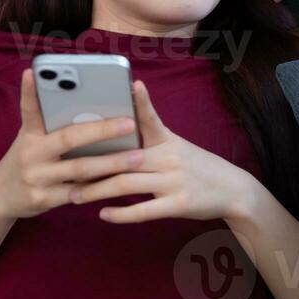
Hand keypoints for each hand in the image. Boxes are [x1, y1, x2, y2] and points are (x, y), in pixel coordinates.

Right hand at [0, 67, 144, 221]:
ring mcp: (37, 177)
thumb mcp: (31, 139)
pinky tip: (122, 181)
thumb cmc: (27, 160)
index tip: (33, 71)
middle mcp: (30, 153)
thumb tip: (89, 109)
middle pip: (69, 137)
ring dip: (111, 162)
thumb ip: (52, 126)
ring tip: (138, 156)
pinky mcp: (43, 199)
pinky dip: (101, 186)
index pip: (29, 109)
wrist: (0, 197)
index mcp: (29, 134)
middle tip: (129, 123)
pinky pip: (79, 193)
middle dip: (102, 130)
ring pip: (80, 168)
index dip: (29, 91)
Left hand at [65, 79, 256, 224]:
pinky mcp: (179, 204)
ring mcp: (175, 181)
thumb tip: (115, 138)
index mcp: (168, 140)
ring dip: (97, 191)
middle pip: (123, 159)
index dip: (142, 101)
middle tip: (64, 170)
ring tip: (74, 196)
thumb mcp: (178, 147)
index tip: (132, 84)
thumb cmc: (198, 167)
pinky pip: (144, 210)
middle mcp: (170, 157)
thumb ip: (150, 142)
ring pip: (127, 184)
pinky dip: (121, 213)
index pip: (150, 118)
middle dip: (91, 166)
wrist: (233, 190)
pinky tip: (103, 214)